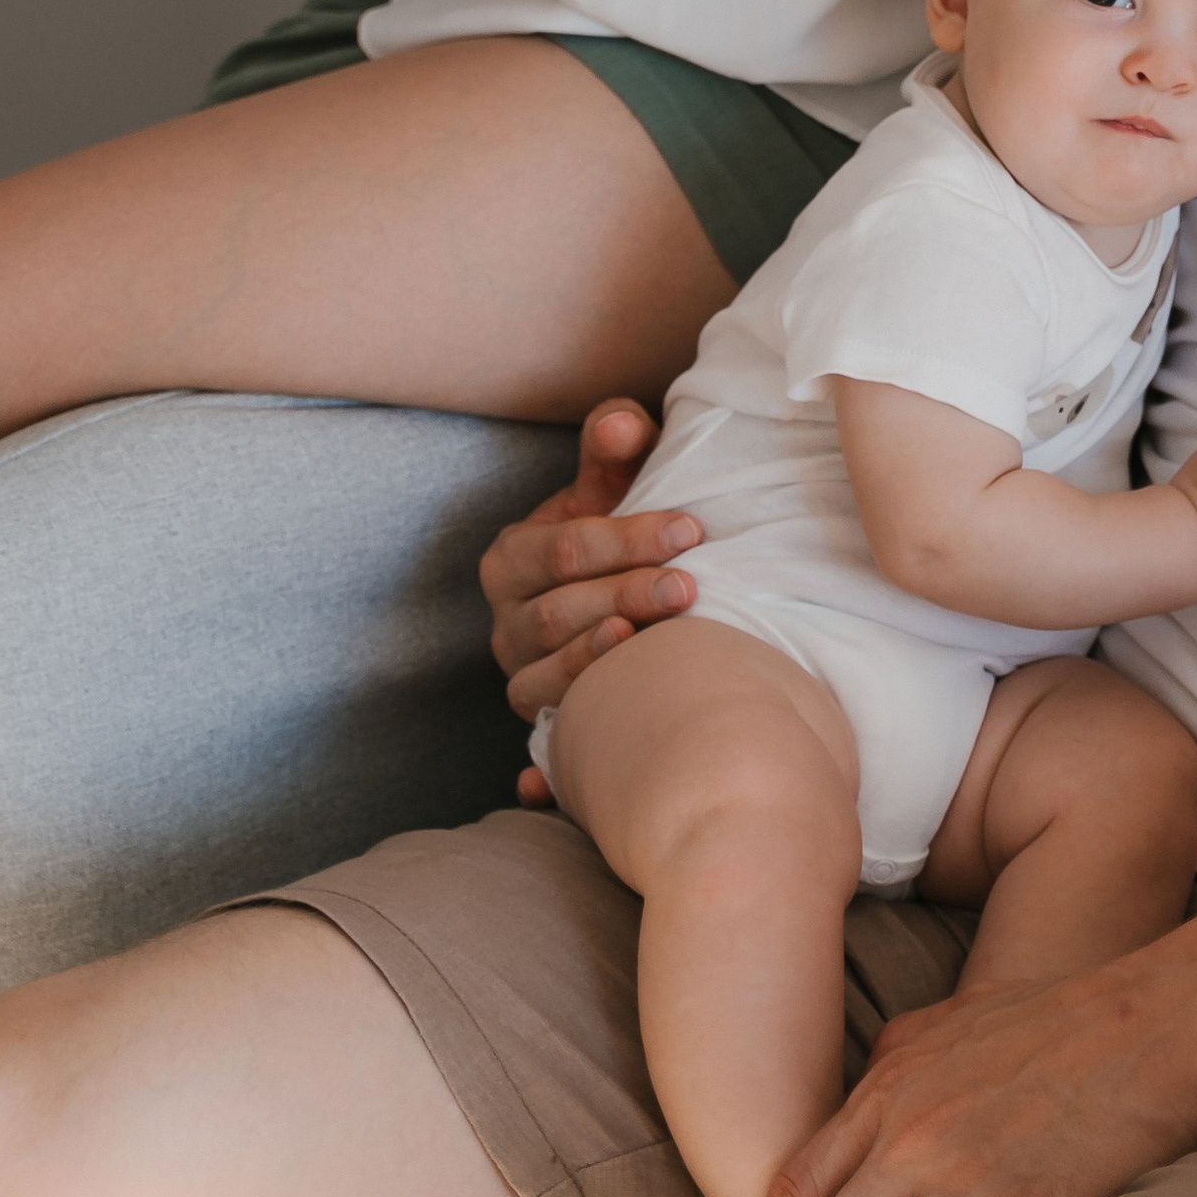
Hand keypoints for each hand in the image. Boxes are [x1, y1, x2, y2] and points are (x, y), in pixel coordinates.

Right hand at [477, 395, 702, 798]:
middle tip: (689, 587)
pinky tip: (563, 773)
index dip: (628, 538)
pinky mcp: (540, 725)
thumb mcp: (612, 483)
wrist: (606, 593)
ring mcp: (519, 678)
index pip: (566, 548)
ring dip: (600, 661)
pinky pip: (542, 744)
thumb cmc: (616, 530)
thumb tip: (624, 423)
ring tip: (650, 642)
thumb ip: (615, 445)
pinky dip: (545, 770)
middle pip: (559, 613)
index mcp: (512, 559)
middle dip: (626, 596)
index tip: (690, 530)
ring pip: (547, 677)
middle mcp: (505, 624)